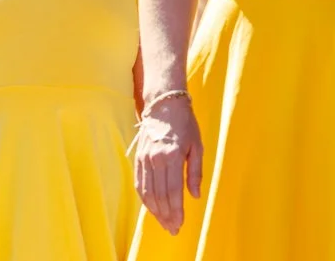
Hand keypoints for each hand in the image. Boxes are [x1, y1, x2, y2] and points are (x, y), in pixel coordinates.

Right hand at [134, 94, 202, 233]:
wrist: (164, 104)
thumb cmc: (185, 124)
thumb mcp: (197, 145)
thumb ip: (195, 172)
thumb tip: (195, 196)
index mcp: (172, 155)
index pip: (173, 191)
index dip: (176, 210)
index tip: (181, 224)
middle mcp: (155, 159)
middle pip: (159, 195)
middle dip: (166, 216)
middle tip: (173, 229)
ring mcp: (144, 159)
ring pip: (147, 193)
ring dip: (155, 211)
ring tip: (164, 223)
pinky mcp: (138, 159)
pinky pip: (139, 184)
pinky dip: (145, 200)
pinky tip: (152, 208)